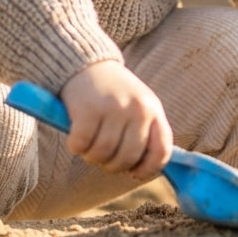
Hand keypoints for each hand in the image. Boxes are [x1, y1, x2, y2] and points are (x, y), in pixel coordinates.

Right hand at [59, 60, 173, 181]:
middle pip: (128, 157)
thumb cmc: (113, 92)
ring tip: (89, 147)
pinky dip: (76, 147)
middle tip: (103, 159)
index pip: (162, 150)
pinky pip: (82, 145)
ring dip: (92, 157)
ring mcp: (113, 108)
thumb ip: (144, 132)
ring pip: (103, 154)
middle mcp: (136, 108)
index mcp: (153, 109)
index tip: (134, 173)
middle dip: (113, 166)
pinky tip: (75, 138)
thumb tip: (143, 170)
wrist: (86, 62)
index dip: (148, 169)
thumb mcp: (137, 105)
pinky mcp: (88, 108)